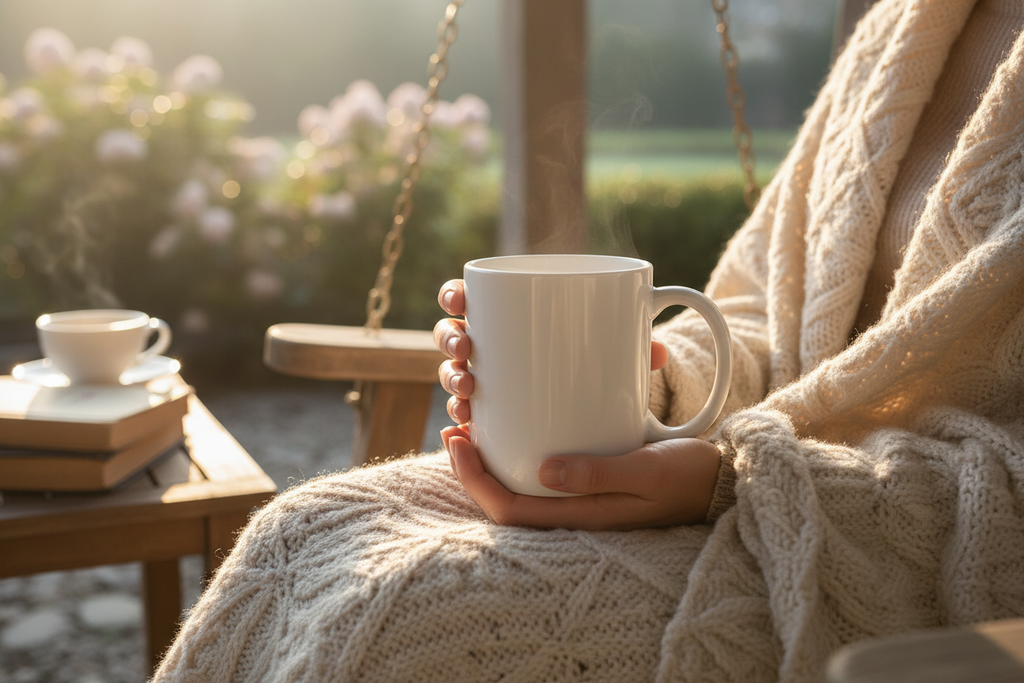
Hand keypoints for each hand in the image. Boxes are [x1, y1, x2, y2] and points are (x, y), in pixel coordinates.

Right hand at [433, 279, 668, 423]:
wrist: (607, 419)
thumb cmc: (603, 369)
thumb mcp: (619, 359)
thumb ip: (632, 351)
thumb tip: (656, 353)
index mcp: (509, 316)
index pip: (470, 298)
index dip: (454, 295)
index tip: (459, 299)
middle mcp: (489, 347)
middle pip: (452, 335)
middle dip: (450, 339)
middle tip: (469, 348)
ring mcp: (486, 380)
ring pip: (453, 374)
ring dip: (451, 379)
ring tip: (469, 388)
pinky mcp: (490, 415)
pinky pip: (465, 414)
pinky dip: (460, 417)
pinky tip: (463, 426)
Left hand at [441, 425, 721, 529]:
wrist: (722, 483)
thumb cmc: (687, 478)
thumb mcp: (646, 471)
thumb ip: (599, 474)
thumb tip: (543, 470)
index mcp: (581, 518)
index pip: (508, 511)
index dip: (474, 481)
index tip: (458, 442)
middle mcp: (573, 514)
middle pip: (504, 501)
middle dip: (473, 467)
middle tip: (456, 426)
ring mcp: (580, 500)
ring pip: (520, 488)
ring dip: (492, 460)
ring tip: (474, 423)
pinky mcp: (590, 483)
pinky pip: (542, 476)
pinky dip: (520, 453)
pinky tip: (517, 426)